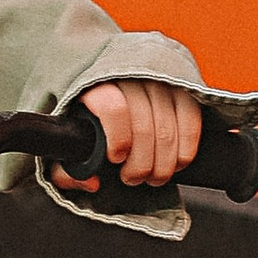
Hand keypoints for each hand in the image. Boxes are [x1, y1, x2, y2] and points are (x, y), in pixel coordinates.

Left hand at [70, 80, 201, 190]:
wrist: (110, 84)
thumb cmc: (87, 119)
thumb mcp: (69, 141)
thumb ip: (67, 167)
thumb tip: (92, 182)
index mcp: (94, 83)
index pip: (112, 108)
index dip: (118, 139)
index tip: (116, 159)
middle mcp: (128, 75)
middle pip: (143, 125)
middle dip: (141, 163)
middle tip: (132, 179)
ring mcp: (157, 78)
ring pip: (169, 126)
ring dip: (164, 162)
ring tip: (153, 177)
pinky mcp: (179, 86)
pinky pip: (190, 118)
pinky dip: (186, 147)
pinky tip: (176, 162)